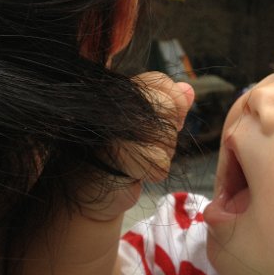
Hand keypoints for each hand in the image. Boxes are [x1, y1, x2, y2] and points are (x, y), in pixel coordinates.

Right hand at [78, 72, 194, 220]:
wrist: (85, 192)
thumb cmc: (117, 157)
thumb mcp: (146, 126)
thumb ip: (168, 106)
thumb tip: (188, 89)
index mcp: (118, 92)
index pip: (160, 82)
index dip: (171, 104)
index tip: (157, 124)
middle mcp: (112, 102)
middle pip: (169, 108)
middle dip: (166, 135)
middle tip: (143, 147)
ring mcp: (112, 125)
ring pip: (168, 137)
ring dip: (160, 156)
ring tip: (135, 160)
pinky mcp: (116, 152)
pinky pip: (161, 162)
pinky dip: (153, 173)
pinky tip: (133, 173)